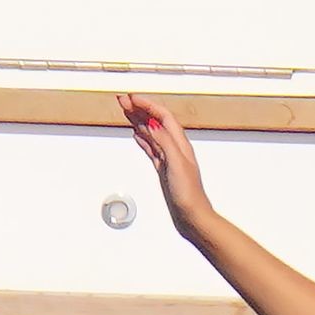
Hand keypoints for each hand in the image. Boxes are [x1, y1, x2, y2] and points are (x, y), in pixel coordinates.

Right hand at [116, 93, 213, 239]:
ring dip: (139, 120)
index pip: (162, 116)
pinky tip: (137, 135)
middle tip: (123, 100)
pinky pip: (151, 147)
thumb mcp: (177, 164)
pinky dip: (142, 138)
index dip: (147, 105)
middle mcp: (174, 148)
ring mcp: (168, 158)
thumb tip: (153, 124)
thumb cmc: (189, 195)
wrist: (192, 216)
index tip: (131, 98)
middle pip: (155, 121)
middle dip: (139, 109)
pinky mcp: (163, 169)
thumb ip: (165, 142)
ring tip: (126, 111)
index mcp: (179, 144)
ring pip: (151, 133)